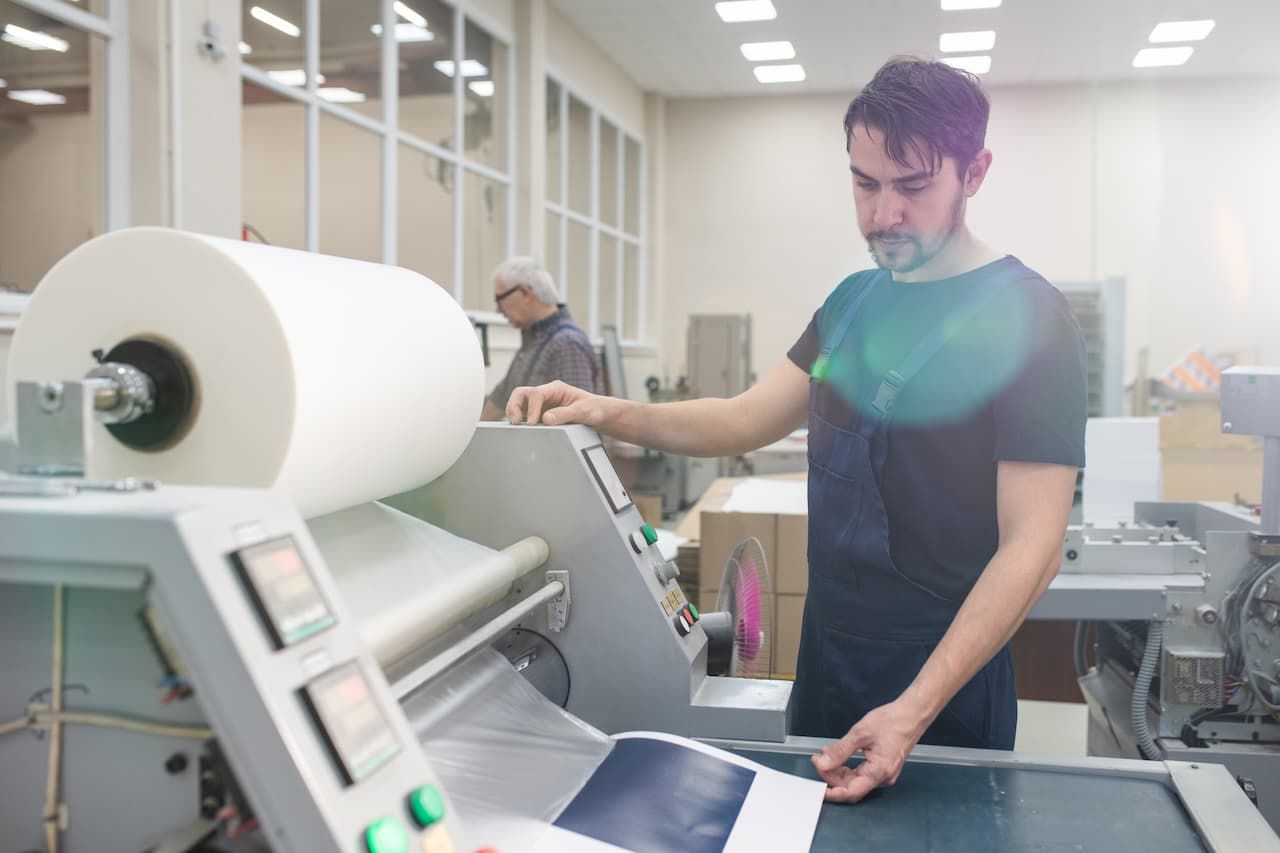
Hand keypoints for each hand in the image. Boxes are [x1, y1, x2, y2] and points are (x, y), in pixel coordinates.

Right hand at [505, 380, 613, 426]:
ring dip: (515, 413)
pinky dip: (521, 421)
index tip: (533, 423)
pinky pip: (526, 415)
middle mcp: (546, 394)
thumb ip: (565, 414)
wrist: (600, 415)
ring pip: (520, 403)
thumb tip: (545, 419)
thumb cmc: (594, 409)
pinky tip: (524, 430)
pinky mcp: (542, 414)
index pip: (536, 393)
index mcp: (556, 388)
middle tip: (516, 422)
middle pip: (521, 394)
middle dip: (514, 406)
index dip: (531, 408)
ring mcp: (543, 404)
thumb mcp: (583, 412)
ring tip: (517, 426)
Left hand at [810, 700, 927, 802]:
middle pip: (851, 786)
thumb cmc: (892, 722)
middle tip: (818, 760)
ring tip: (824, 755)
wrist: (911, 715)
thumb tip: (823, 763)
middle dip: (831, 776)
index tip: (817, 788)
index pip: (851, 792)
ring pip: (855, 780)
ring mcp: (884, 774)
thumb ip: (840, 751)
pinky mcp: (882, 768)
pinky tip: (837, 755)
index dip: (832, 793)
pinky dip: (847, 766)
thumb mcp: (860, 733)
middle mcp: (883, 778)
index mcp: (879, 772)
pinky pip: (861, 773)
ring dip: (838, 770)